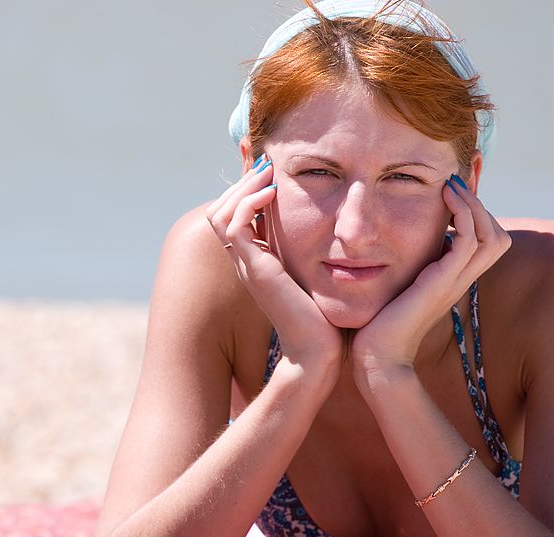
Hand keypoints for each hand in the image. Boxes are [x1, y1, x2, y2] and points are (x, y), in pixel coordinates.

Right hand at [205, 158, 343, 370]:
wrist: (319, 352)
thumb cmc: (326, 319)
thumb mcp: (318, 274)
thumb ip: (317, 251)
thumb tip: (337, 231)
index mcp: (257, 261)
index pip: (236, 215)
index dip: (248, 189)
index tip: (272, 168)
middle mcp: (246, 262)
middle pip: (222, 209)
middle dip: (242, 181)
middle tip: (267, 163)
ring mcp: (246, 265)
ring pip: (222, 212)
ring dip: (243, 186)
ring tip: (268, 171)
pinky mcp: (254, 268)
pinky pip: (235, 224)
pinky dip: (249, 202)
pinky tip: (273, 191)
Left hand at [352, 176, 510, 376]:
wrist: (376, 357)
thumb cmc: (376, 325)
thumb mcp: (394, 288)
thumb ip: (404, 268)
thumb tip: (390, 245)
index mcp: (451, 280)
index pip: (484, 242)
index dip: (474, 215)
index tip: (448, 194)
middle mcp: (459, 280)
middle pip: (497, 235)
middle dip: (479, 205)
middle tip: (453, 185)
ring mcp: (454, 282)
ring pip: (490, 235)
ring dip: (474, 205)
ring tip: (451, 185)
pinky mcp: (441, 282)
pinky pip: (467, 241)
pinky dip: (462, 215)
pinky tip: (443, 198)